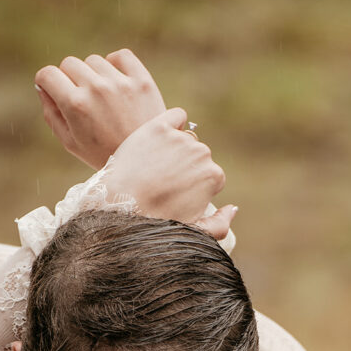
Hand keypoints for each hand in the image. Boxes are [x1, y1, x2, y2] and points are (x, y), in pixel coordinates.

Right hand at [35, 49, 165, 168]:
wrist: (145, 163)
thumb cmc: (103, 156)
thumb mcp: (70, 143)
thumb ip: (52, 114)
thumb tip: (42, 87)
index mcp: (75, 105)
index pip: (47, 74)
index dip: (45, 82)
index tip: (52, 90)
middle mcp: (96, 88)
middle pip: (69, 63)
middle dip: (68, 78)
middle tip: (80, 99)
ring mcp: (120, 82)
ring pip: (93, 60)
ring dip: (92, 74)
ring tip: (101, 97)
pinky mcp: (141, 79)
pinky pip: (120, 56)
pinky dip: (114, 64)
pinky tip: (115, 82)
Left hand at [105, 107, 225, 222]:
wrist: (117, 212)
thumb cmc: (154, 226)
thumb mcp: (192, 234)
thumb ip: (219, 225)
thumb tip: (233, 208)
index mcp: (213, 176)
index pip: (211, 176)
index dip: (193, 187)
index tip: (175, 195)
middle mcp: (201, 153)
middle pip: (198, 157)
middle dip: (184, 168)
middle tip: (160, 183)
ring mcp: (180, 139)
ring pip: (186, 139)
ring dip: (175, 149)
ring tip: (152, 168)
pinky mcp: (158, 127)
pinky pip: (176, 116)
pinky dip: (173, 122)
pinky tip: (160, 137)